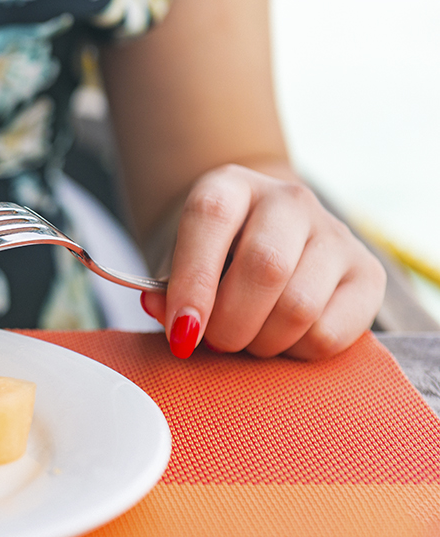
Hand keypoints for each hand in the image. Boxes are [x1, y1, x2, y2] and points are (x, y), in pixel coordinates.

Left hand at [140, 164, 385, 359]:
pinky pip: (330, 332)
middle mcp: (288, 200)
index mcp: (231, 186)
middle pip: (265, 267)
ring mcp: (335, 233)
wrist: (264, 245)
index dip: (193, 283)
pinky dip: (296, 351)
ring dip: (262, 341)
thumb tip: (171, 319)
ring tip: (247, 339)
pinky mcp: (368, 274)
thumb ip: (169, 293)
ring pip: (299, 305)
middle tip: (214, 342)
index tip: (182, 333)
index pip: (210, 218)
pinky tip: (283, 338)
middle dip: (230, 323)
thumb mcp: (178, 268)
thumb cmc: (212, 263)